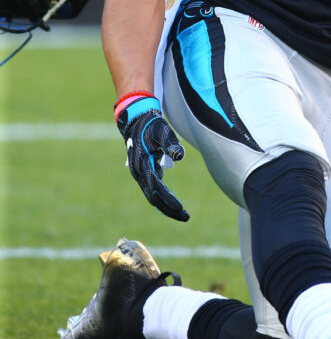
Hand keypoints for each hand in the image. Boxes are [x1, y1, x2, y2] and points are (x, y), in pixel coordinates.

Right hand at [116, 95, 188, 221]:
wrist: (137, 121)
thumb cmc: (152, 126)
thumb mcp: (162, 131)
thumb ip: (170, 143)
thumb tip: (180, 155)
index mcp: (142, 164)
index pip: (156, 188)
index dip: (168, 199)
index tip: (180, 208)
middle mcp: (139, 172)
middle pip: (154, 197)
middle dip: (169, 209)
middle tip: (185, 217)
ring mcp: (140, 174)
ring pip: (153, 195)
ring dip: (166, 205)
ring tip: (183, 214)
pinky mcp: (144, 172)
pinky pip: (153, 189)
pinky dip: (163, 197)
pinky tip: (174, 203)